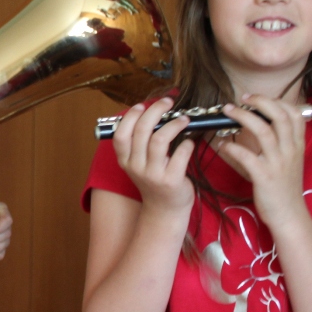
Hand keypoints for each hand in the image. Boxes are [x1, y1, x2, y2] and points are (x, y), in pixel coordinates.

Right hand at [111, 97, 194, 214]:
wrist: (165, 209)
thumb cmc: (154, 180)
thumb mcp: (139, 163)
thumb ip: (140, 143)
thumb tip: (152, 111)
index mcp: (125, 160)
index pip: (121, 134)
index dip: (131, 116)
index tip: (143, 105)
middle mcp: (136, 167)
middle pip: (142, 131)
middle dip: (156, 111)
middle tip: (168, 102)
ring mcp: (153, 174)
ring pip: (160, 139)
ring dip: (175, 124)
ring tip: (184, 119)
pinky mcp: (171, 180)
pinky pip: (181, 153)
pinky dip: (188, 144)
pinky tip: (190, 142)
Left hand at [215, 94, 307, 229]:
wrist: (289, 215)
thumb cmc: (284, 188)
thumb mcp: (288, 161)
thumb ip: (278, 143)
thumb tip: (261, 125)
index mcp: (297, 145)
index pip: (294, 114)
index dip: (276, 101)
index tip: (257, 99)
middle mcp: (290, 150)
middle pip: (279, 116)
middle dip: (259, 102)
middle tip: (241, 99)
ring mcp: (278, 163)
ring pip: (263, 131)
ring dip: (243, 117)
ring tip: (228, 112)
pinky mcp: (265, 177)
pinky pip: (247, 156)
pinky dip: (232, 148)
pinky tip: (223, 146)